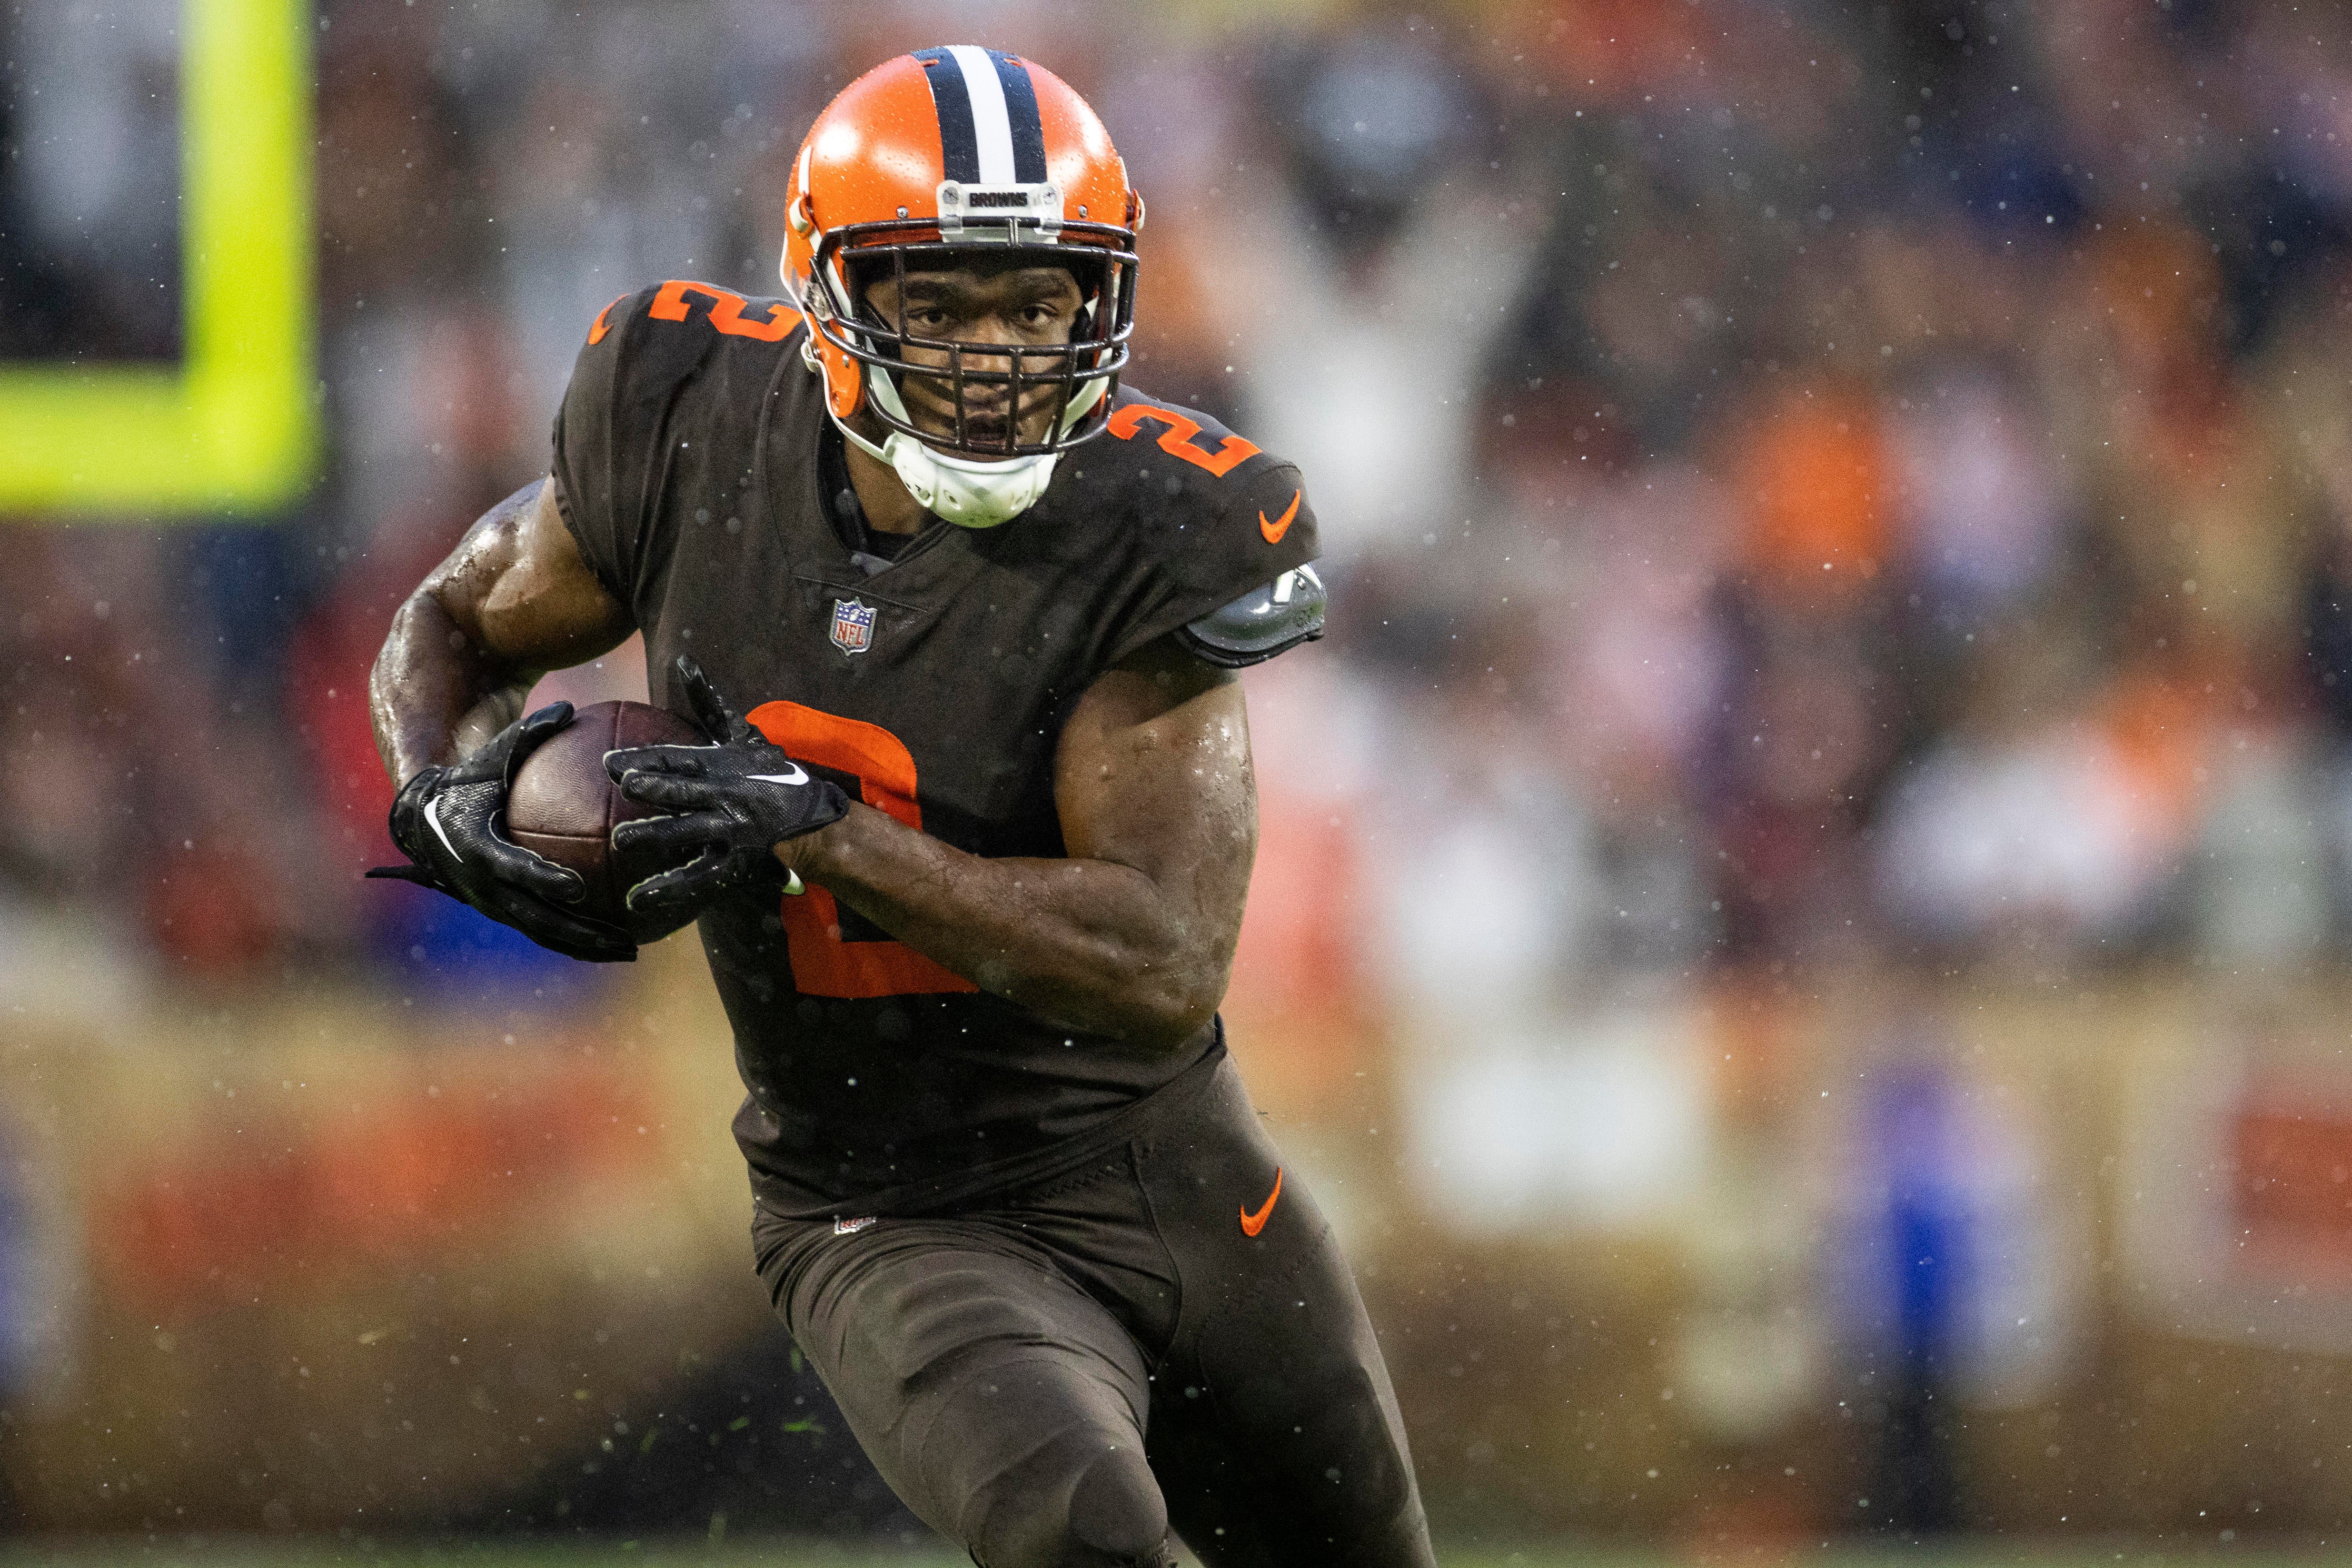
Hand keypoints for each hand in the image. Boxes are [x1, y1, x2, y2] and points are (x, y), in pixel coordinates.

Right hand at [366, 701, 636, 962]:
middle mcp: (482, 885)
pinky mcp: (502, 910)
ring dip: (585, 944)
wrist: (422, 819)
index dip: (544, 878)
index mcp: (477, 847)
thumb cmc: (464, 782)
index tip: (577, 887)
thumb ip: (525, 736)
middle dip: (579, 930)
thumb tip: (567, 707)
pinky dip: (574, 939)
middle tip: (621, 937)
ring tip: (630, 951)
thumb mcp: (489, 759)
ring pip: (543, 931)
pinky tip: (613, 944)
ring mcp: (492, 903)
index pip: (514, 867)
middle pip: (536, 916)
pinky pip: (542, 929)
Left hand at [604, 656, 850, 919]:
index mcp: (721, 765)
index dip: (646, 760)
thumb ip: (709, 701)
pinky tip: (639, 898)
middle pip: (685, 791)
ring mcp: (730, 830)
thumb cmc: (771, 772)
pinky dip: (669, 888)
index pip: (679, 760)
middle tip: (623, 785)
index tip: (610, 763)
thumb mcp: (742, 733)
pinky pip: (698, 876)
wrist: (812, 819)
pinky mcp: (734, 862)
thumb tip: (684, 661)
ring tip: (621, 840)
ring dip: (656, 835)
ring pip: (689, 832)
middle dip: (654, 788)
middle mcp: (724, 796)